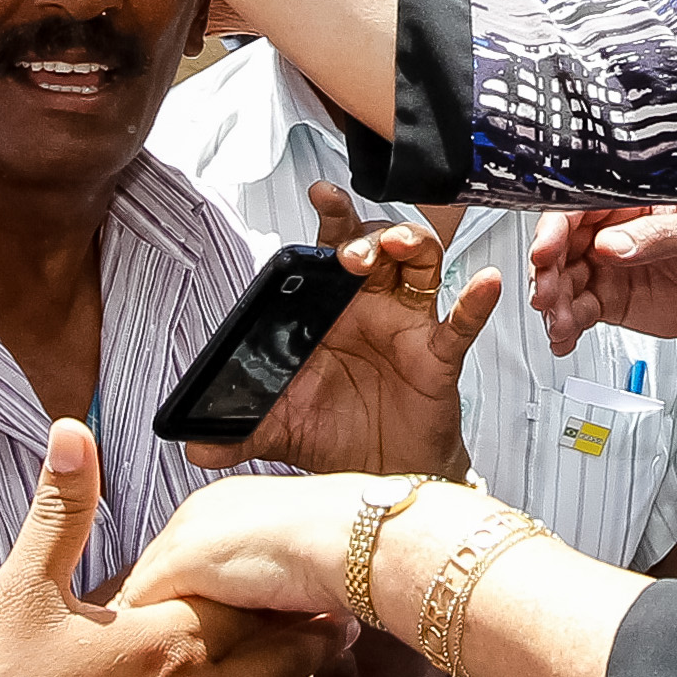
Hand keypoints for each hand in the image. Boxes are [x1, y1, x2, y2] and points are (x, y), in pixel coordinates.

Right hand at [0, 422, 343, 676]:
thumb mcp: (19, 594)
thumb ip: (60, 512)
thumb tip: (74, 433)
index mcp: (168, 643)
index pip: (252, 606)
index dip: (284, 587)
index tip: (311, 571)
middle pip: (282, 663)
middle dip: (311, 636)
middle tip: (334, 614)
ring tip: (308, 665)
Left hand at [186, 188, 496, 478]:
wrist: (382, 479)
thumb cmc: (338, 437)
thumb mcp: (281, 430)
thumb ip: (238, 431)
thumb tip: (193, 444)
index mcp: (332, 310)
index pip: (332, 250)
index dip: (332, 220)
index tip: (321, 197)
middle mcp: (372, 308)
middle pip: (378, 245)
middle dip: (366, 235)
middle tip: (349, 254)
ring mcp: (408, 328)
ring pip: (421, 265)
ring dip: (412, 246)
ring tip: (397, 248)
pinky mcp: (438, 357)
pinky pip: (461, 323)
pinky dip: (476, 301)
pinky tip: (483, 282)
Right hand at [529, 206, 676, 356]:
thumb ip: (659, 235)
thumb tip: (612, 244)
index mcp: (630, 205)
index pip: (579, 210)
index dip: (554, 230)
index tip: (545, 252)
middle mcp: (611, 234)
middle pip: (560, 248)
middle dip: (546, 273)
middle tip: (546, 296)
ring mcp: (607, 269)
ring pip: (563, 283)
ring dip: (553, 305)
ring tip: (560, 324)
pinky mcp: (610, 300)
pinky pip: (577, 311)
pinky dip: (566, 327)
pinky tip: (563, 338)